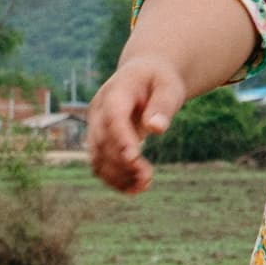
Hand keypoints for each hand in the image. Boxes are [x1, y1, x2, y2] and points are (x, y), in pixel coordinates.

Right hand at [84, 54, 188, 196]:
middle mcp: (99, 111)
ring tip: (145, 185)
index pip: (113, 117)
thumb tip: (156, 129)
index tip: (134, 158)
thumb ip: (163, 105)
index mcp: (115, 92)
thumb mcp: (169, 86)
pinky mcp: (100, 141)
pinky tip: (136, 189)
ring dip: (118, 176)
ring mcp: (96, 127)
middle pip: (103, 141)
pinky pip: (101, 164)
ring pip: (98, 157)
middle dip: (123, 163)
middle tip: (148, 178)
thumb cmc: (159, 80)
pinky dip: (115, 179)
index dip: (121, 138)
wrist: (144, 75)